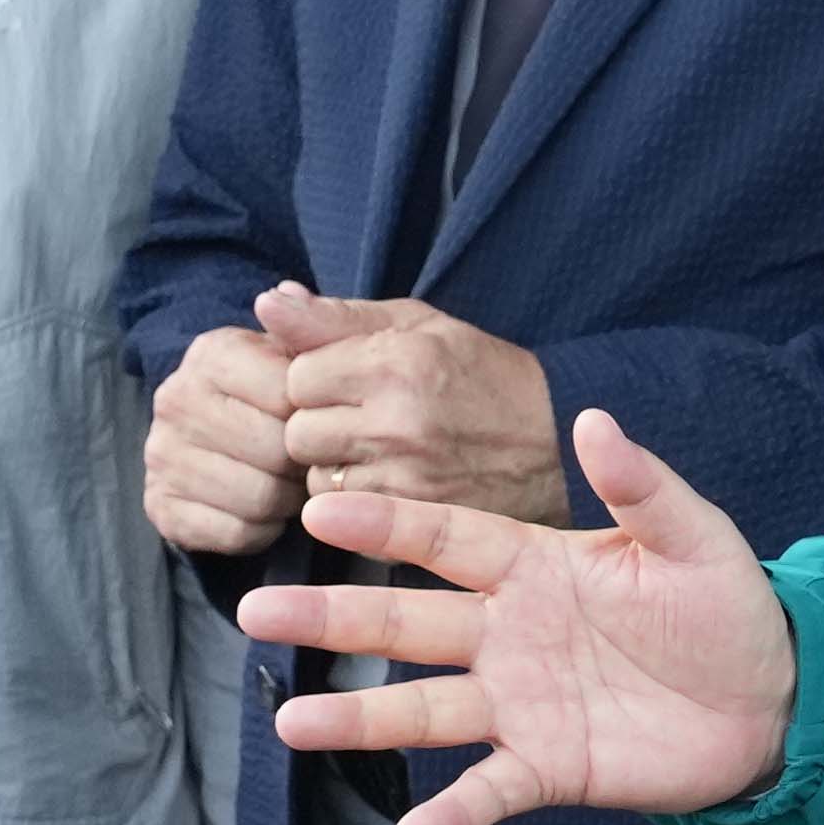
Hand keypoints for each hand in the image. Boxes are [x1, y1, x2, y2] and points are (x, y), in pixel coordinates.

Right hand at [147, 323, 300, 557]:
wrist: (220, 435)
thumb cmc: (276, 394)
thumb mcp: (301, 355)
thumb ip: (312, 327)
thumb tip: (284, 296)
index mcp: (211, 353)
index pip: (290, 395)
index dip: (320, 417)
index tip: (323, 420)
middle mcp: (175, 399)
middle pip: (275, 452)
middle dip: (304, 464)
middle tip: (308, 461)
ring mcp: (160, 455)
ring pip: (258, 499)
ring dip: (285, 501)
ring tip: (285, 484)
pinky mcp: (159, 507)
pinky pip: (234, 534)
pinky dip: (260, 531)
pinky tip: (259, 510)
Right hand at [236, 414, 793, 824]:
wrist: (775, 704)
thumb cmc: (729, 610)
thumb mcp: (695, 538)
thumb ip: (641, 486)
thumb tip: (594, 418)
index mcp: (533, 567)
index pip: (443, 538)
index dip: (385, 523)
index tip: (321, 503)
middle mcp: (508, 634)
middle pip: (404, 622)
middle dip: (331, 616)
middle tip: (256, 612)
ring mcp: (520, 705)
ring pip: (422, 709)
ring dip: (359, 718)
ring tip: (292, 724)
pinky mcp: (547, 769)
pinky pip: (487, 793)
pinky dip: (450, 816)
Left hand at [261, 285, 568, 529]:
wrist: (556, 446)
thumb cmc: (481, 376)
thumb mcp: (418, 325)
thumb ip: (335, 316)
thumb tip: (267, 302)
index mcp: (395, 363)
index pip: (295, 375)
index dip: (317, 377)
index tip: (351, 380)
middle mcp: (395, 423)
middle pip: (297, 431)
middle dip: (320, 424)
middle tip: (366, 418)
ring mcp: (404, 480)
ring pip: (314, 478)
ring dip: (335, 467)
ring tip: (383, 450)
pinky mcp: (411, 523)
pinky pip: (345, 515)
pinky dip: (358, 502)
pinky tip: (394, 480)